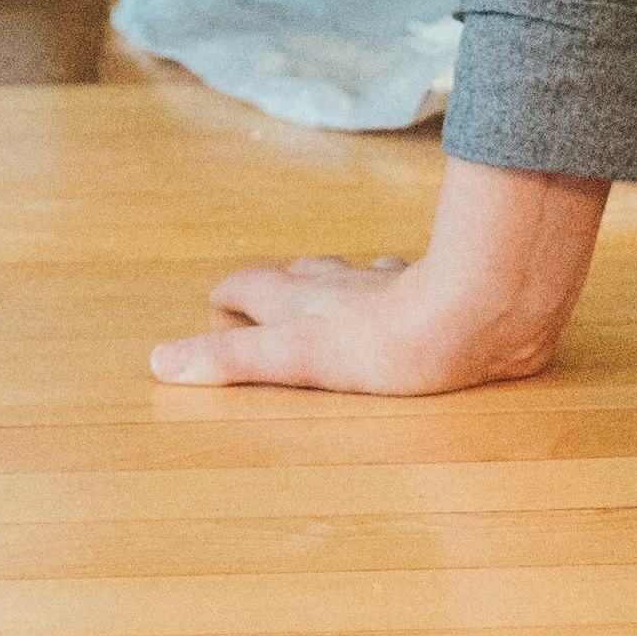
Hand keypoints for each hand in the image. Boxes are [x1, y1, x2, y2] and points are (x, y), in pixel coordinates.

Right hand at [152, 158, 607, 393]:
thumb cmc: (383, 345)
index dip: (232, 293)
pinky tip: (402, 287)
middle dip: (276, 284)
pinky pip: (404, 281)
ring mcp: (385, 284)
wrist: (475, 315)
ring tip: (326, 286)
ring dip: (330, 281)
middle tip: (262, 291)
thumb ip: (230, 360)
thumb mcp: (294, 359)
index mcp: (301, 301)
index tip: (217, 298)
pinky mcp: (433, 289)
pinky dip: (392, 284)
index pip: (252, 286)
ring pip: (347, 274)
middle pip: (296, 276)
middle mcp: (338, 285)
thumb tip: (160, 361)